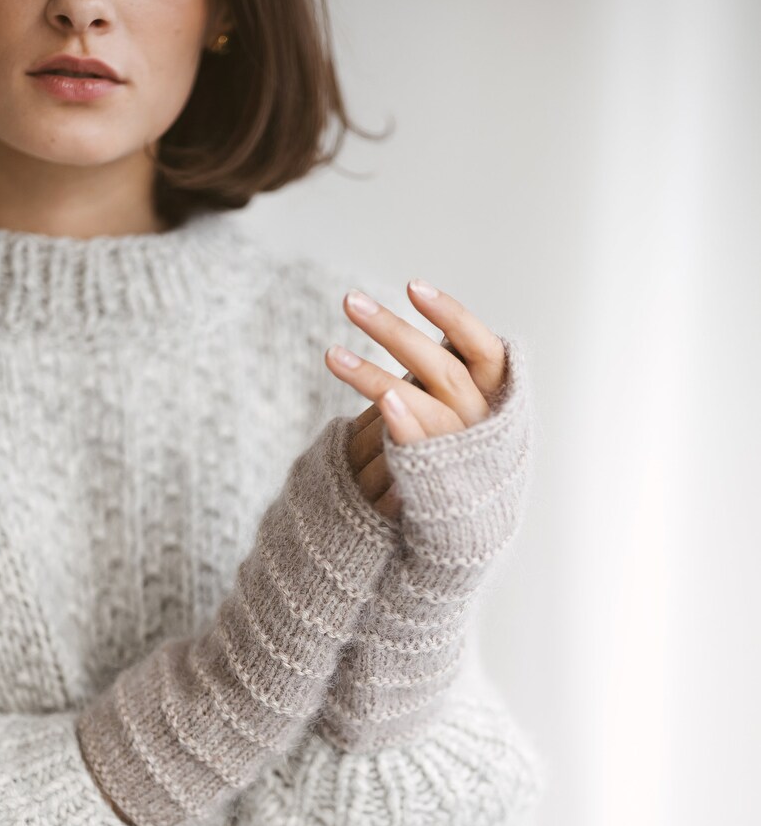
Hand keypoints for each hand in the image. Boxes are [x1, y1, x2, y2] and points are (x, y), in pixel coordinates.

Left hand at [325, 279, 506, 518]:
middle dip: (393, 331)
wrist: (461, 539)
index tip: (412, 285)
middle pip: (441, 368)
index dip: (452, 315)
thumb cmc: (456, 468)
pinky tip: (383, 400)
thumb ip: (451, 381)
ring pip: (425, 403)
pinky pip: (423, 446)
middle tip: (349, 301)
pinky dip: (405, 421)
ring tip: (330, 354)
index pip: (483, 348)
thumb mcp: (461, 419)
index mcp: (496, 402)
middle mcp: (484, 425)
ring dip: (375, 374)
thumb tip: (436, 332)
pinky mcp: (438, 482)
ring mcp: (464, 455)